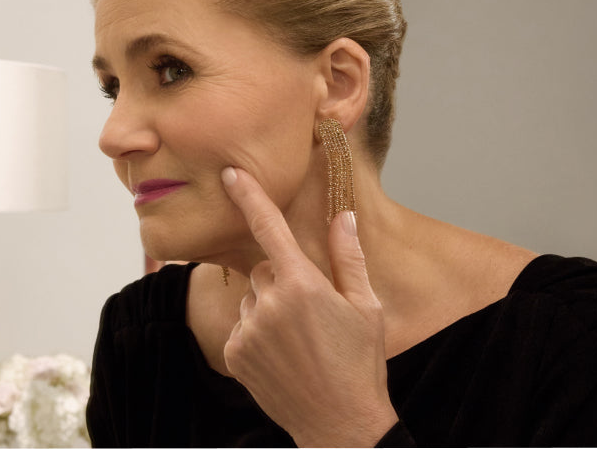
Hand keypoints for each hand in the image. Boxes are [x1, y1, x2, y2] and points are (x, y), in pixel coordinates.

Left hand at [221, 167, 397, 447]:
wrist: (339, 425)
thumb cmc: (359, 364)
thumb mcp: (366, 307)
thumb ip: (348, 257)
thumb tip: (342, 217)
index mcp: (303, 285)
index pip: (269, 228)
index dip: (249, 196)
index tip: (229, 174)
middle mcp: (269, 303)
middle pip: (264, 269)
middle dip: (282, 280)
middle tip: (310, 312)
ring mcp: (248, 330)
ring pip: (250, 298)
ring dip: (267, 307)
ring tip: (298, 340)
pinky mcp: (234, 353)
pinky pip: (240, 326)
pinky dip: (255, 333)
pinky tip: (282, 355)